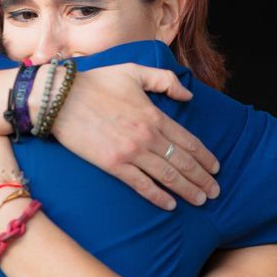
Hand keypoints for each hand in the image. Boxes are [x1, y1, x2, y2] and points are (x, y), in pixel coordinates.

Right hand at [44, 63, 219, 209]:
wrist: (60, 98)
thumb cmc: (96, 82)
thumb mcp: (134, 71)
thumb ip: (164, 80)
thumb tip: (188, 96)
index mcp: (154, 114)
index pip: (188, 141)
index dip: (205, 157)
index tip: (216, 168)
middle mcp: (147, 136)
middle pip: (183, 162)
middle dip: (202, 178)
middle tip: (215, 192)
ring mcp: (131, 152)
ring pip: (168, 176)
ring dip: (188, 190)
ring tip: (201, 200)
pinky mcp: (113, 165)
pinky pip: (142, 185)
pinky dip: (158, 197)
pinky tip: (170, 205)